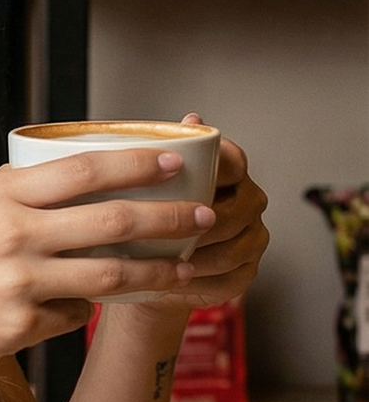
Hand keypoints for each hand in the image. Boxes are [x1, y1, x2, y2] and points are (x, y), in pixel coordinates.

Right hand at [0, 145, 218, 387]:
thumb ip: (11, 196)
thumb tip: (64, 177)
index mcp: (0, 197)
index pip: (87, 170)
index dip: (139, 164)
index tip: (177, 160)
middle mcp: (15, 236)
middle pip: (114, 221)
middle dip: (169, 218)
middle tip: (204, 215)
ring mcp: (21, 283)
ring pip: (111, 275)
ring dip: (158, 273)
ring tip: (187, 270)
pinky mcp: (23, 326)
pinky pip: (74, 315)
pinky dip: (84, 310)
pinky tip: (78, 309)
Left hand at [146, 115, 267, 308]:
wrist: (148, 267)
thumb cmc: (150, 217)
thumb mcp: (150, 182)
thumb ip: (169, 150)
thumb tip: (192, 120)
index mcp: (232, 171)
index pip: (234, 162)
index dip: (212, 170)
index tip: (175, 179)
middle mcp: (249, 202)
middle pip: (233, 211)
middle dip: (193, 224)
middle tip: (155, 230)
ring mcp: (252, 239)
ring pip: (229, 249)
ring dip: (192, 256)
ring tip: (159, 259)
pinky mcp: (245, 274)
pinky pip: (226, 279)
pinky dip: (196, 281)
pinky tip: (172, 279)